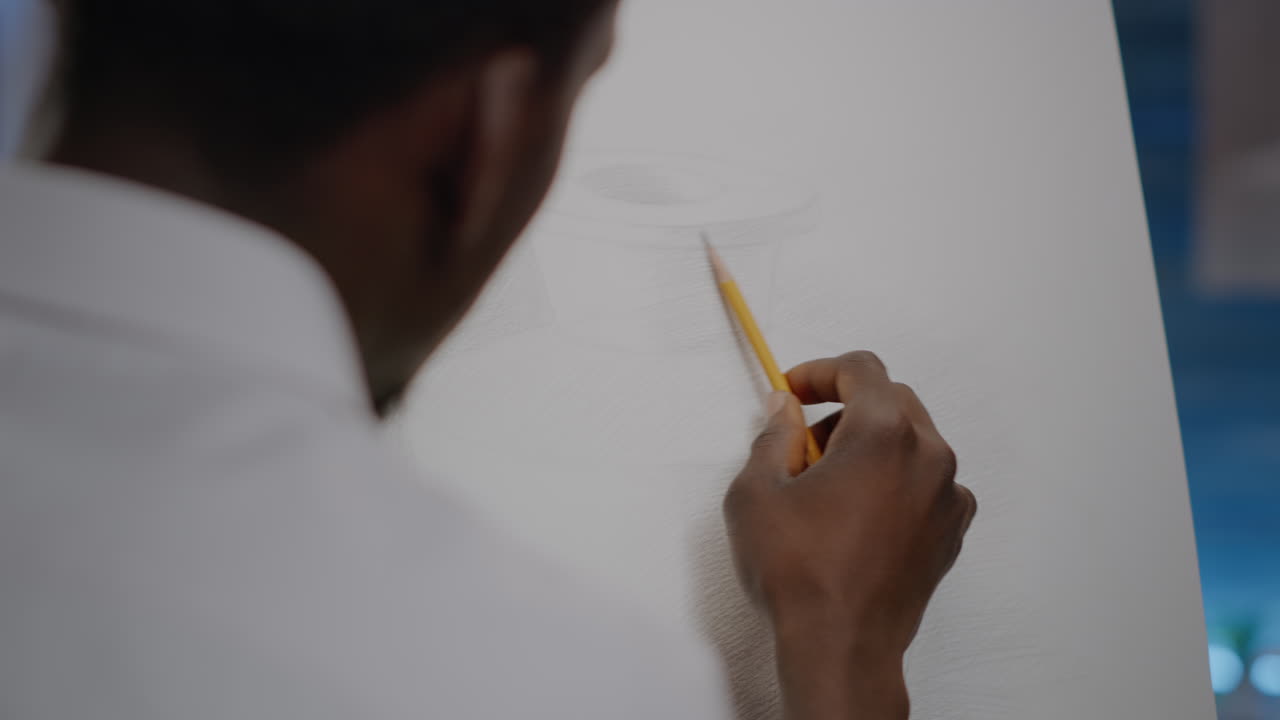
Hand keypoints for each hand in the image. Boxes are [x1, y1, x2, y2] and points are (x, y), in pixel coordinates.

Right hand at [723, 351, 975, 719]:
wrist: (841, 646)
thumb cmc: (798, 571)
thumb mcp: (756, 492)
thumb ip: (772, 436)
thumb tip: (784, 409)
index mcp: (884, 433)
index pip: (861, 369)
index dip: (820, 371)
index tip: (792, 391)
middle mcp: (929, 455)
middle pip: (891, 400)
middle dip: (844, 409)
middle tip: (802, 445)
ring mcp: (948, 495)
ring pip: (912, 441)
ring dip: (871, 446)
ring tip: (828, 487)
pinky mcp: (952, 531)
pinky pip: (927, 483)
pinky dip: (896, 482)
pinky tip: (859, 515)